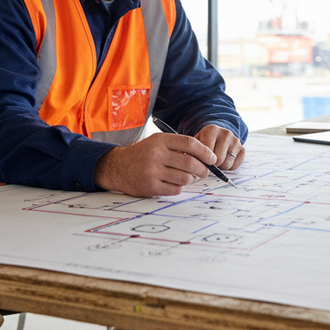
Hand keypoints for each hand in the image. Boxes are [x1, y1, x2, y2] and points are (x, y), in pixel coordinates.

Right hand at [94, 133, 219, 196]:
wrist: (117, 167)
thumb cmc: (142, 154)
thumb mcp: (157, 143)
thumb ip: (178, 146)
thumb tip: (205, 157)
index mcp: (160, 140)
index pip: (189, 143)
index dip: (205, 152)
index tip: (212, 158)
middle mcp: (156, 155)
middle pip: (190, 163)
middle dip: (203, 169)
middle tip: (204, 171)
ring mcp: (152, 171)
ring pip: (185, 178)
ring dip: (189, 179)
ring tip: (185, 176)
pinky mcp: (150, 187)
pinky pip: (175, 189)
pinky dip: (178, 187)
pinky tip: (172, 183)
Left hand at [194, 124, 244, 170]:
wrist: (218, 136)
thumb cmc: (204, 142)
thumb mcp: (196, 143)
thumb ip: (192, 151)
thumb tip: (193, 163)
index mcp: (212, 130)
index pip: (207, 151)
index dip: (203, 160)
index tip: (201, 161)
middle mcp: (226, 133)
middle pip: (218, 159)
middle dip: (212, 165)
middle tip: (209, 163)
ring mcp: (236, 141)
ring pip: (227, 164)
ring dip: (220, 167)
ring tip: (216, 161)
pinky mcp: (242, 149)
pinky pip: (234, 166)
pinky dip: (228, 168)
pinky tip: (224, 161)